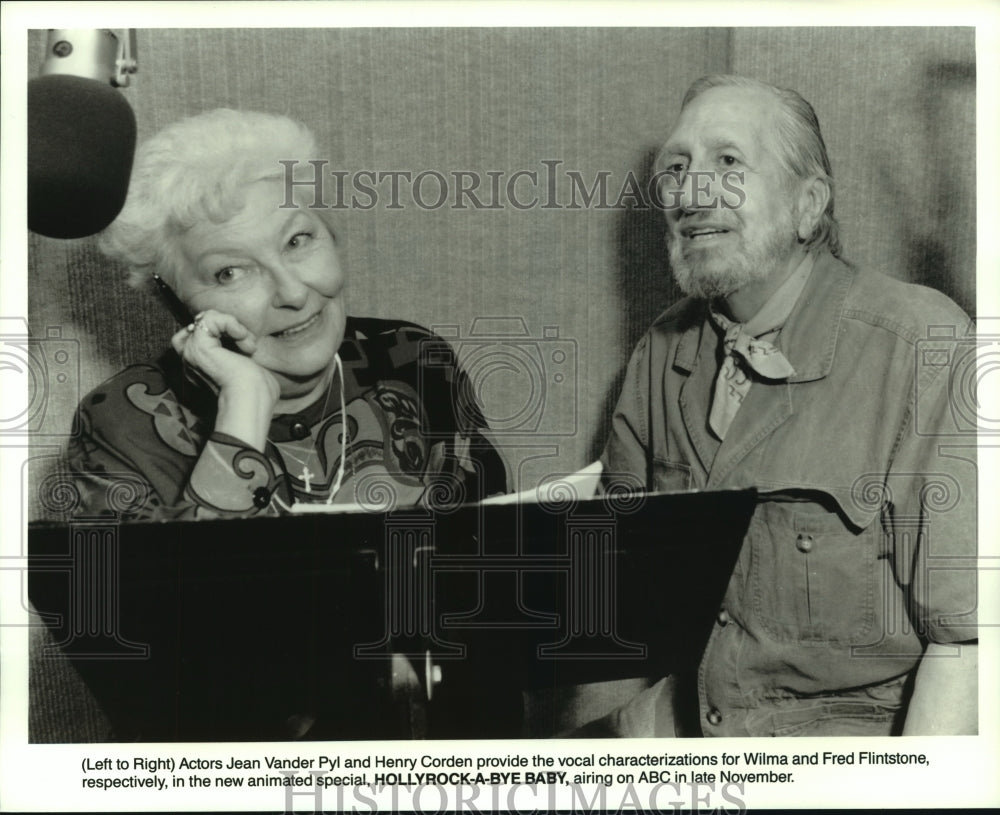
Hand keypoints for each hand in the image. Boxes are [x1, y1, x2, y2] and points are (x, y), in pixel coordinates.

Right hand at [171, 309, 279, 449]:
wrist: (252, 398)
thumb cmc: (257, 390)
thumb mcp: (249, 365)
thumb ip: (239, 352)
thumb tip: (245, 341)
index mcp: (202, 365)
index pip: (202, 335)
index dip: (225, 332)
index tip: (248, 348)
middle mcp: (192, 360)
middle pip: (201, 324)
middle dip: (227, 326)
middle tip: (248, 344)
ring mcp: (192, 353)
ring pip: (204, 319)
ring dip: (231, 325)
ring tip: (247, 344)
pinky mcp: (198, 347)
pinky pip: (209, 319)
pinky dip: (230, 322)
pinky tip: (243, 338)